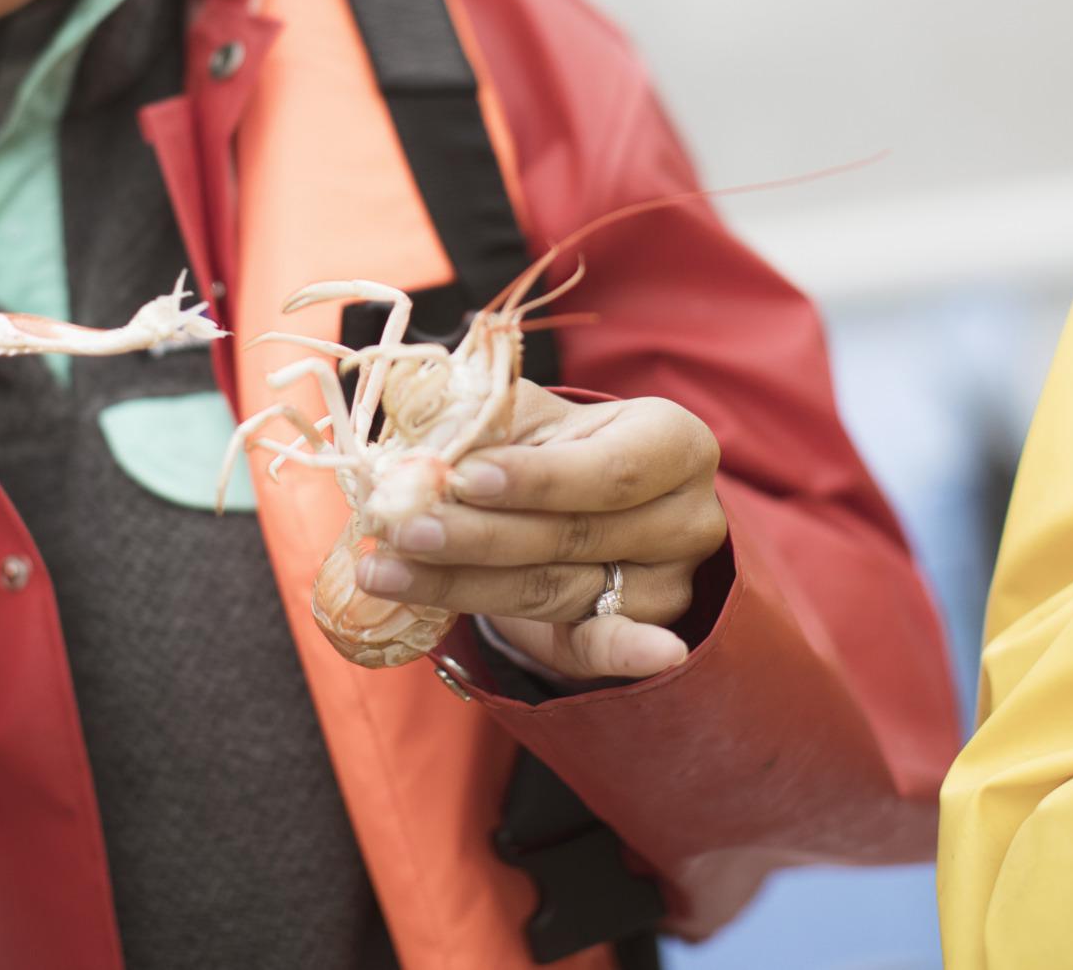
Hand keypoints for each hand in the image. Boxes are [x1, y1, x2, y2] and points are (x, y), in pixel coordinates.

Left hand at [353, 387, 727, 681]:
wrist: (588, 501)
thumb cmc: (557, 447)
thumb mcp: (531, 418)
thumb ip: (488, 418)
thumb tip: (416, 427)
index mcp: (673, 443)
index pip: (607, 470)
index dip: (535, 479)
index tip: (460, 477)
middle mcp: (687, 517)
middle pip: (574, 535)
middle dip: (477, 536)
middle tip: (400, 528)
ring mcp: (669, 582)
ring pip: (556, 589)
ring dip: (462, 585)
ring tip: (385, 571)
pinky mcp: (637, 632)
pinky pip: (600, 648)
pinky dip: (583, 655)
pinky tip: (546, 649)